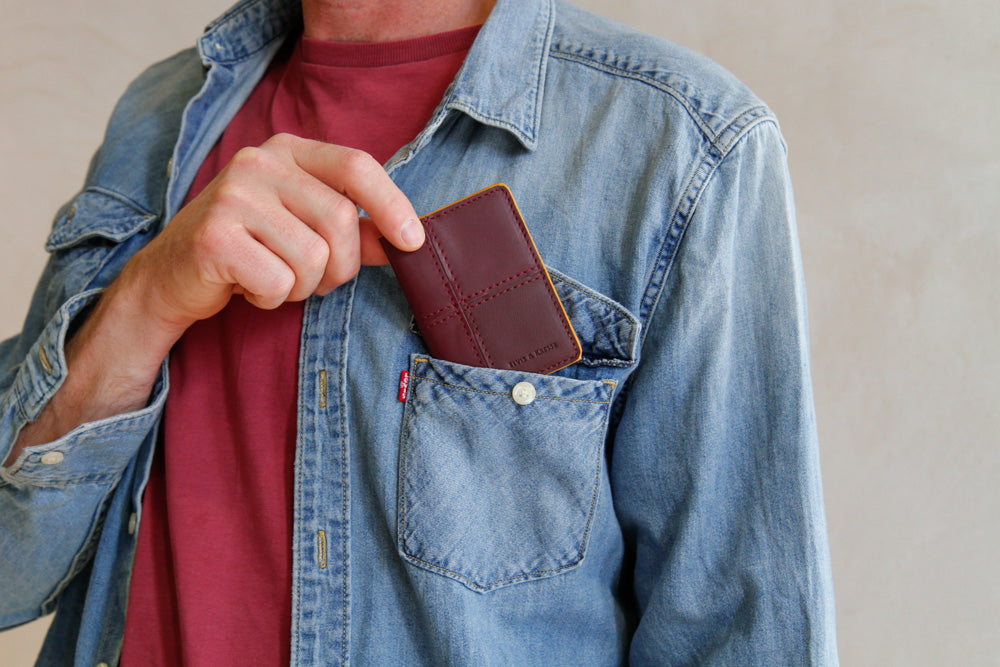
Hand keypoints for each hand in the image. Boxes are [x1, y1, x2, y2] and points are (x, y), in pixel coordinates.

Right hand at [129, 133, 422, 333]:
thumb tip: (406, 238)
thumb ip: (354, 230)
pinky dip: (272, 298)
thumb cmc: (248, 250)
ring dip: (304, 286)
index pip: (356, 166)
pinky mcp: (214, 237)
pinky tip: (247, 287)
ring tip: (274, 279)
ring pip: (313, 258)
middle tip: (316, 280)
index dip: (392, 205)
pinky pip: (279, 282)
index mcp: (286, 151)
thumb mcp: (303, 229)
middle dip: (341, 267)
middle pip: (340, 221)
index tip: (413, 241)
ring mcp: (232, 196)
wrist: (170, 276)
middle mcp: (258, 163)